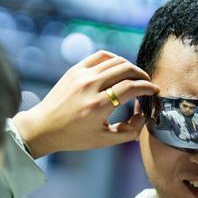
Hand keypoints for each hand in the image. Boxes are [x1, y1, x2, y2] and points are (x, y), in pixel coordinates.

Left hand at [12, 51, 159, 158]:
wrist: (43, 127)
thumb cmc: (74, 137)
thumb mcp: (104, 140)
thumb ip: (130, 131)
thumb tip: (144, 114)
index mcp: (97, 106)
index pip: (130, 87)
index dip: (146, 87)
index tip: (154, 91)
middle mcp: (89, 87)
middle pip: (125, 69)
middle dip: (141, 75)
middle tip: (147, 83)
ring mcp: (81, 75)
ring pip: (115, 61)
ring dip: (130, 67)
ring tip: (135, 77)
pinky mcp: (75, 69)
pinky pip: (100, 56)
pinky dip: (114, 59)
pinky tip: (119, 68)